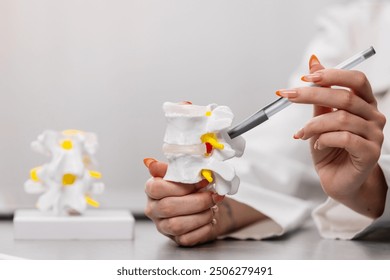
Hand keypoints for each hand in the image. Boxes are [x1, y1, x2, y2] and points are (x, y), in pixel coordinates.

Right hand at [143, 158, 266, 245]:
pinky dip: (203, 228)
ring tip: (213, 207)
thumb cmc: (190, 186)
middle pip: (169, 207)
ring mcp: (163, 226)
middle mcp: (153, 209)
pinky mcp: (175, 239)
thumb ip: (171, 167)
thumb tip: (150, 163)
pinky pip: (187, 238)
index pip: (157, 188)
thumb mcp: (182, 172)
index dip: (181, 186)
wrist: (203, 204)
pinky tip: (210, 219)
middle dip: (197, 201)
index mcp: (151, 189)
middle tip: (213, 196)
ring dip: (201, 215)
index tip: (201, 181)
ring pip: (177, 225)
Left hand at [276, 55, 386, 217]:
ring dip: (314, 125)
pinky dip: (323, 139)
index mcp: (364, 103)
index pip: (355, 79)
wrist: (337, 180)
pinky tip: (317, 145)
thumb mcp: (321, 118)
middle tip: (288, 96)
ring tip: (301, 134)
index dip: (331, 75)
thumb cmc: (330, 148)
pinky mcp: (370, 152)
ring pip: (341, 119)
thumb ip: (319, 94)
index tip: (304, 77)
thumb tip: (313, 61)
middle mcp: (373, 116)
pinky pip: (344, 138)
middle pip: (346, 97)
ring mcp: (375, 134)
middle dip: (312, 94)